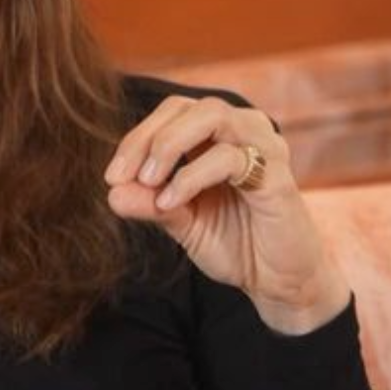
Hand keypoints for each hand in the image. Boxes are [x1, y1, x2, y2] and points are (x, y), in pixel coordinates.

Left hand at [104, 95, 350, 333]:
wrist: (279, 282)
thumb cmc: (234, 243)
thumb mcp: (180, 223)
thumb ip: (149, 204)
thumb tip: (112, 193)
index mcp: (218, 136)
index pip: (171, 113)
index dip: (137, 138)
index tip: (112, 176)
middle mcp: (243, 131)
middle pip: (186, 106)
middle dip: (146, 138)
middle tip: (122, 176)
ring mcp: (264, 148)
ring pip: (211, 115)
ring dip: (168, 144)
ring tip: (147, 182)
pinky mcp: (278, 176)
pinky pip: (229, 158)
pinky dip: (191, 176)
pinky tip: (171, 201)